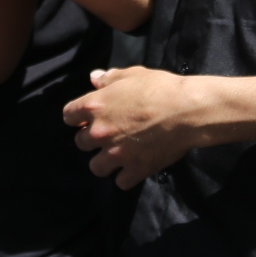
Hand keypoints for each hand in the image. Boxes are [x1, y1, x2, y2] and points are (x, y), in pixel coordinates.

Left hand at [61, 66, 208, 188]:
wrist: (187, 111)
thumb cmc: (160, 88)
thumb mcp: (133, 74)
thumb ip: (109, 78)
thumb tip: (94, 78)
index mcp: (95, 106)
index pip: (68, 116)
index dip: (77, 116)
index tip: (86, 117)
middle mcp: (100, 132)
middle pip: (80, 143)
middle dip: (91, 139)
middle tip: (108, 134)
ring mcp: (116, 154)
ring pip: (96, 167)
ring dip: (105, 161)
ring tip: (118, 155)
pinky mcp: (135, 169)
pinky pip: (121, 182)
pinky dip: (126, 176)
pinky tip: (134, 166)